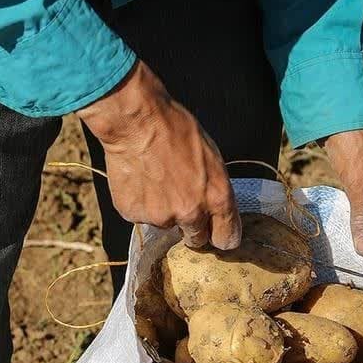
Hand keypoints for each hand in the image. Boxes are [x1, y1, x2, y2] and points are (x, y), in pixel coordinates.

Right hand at [76, 61, 240, 249]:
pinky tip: (140, 179)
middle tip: (181, 202)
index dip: (222, 235)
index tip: (216, 232)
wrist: (136, 122)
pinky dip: (140, 203)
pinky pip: (141, 216)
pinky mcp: (134, 214)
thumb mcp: (211, 157)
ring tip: (155, 179)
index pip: (227, 239)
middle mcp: (191, 214)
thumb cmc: (176, 130)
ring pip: (166, 224)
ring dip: (163, 210)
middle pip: (196, 239)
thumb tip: (214, 207)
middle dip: (191, 227)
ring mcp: (161, 217)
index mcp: (217, 198)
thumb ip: (214, 189)